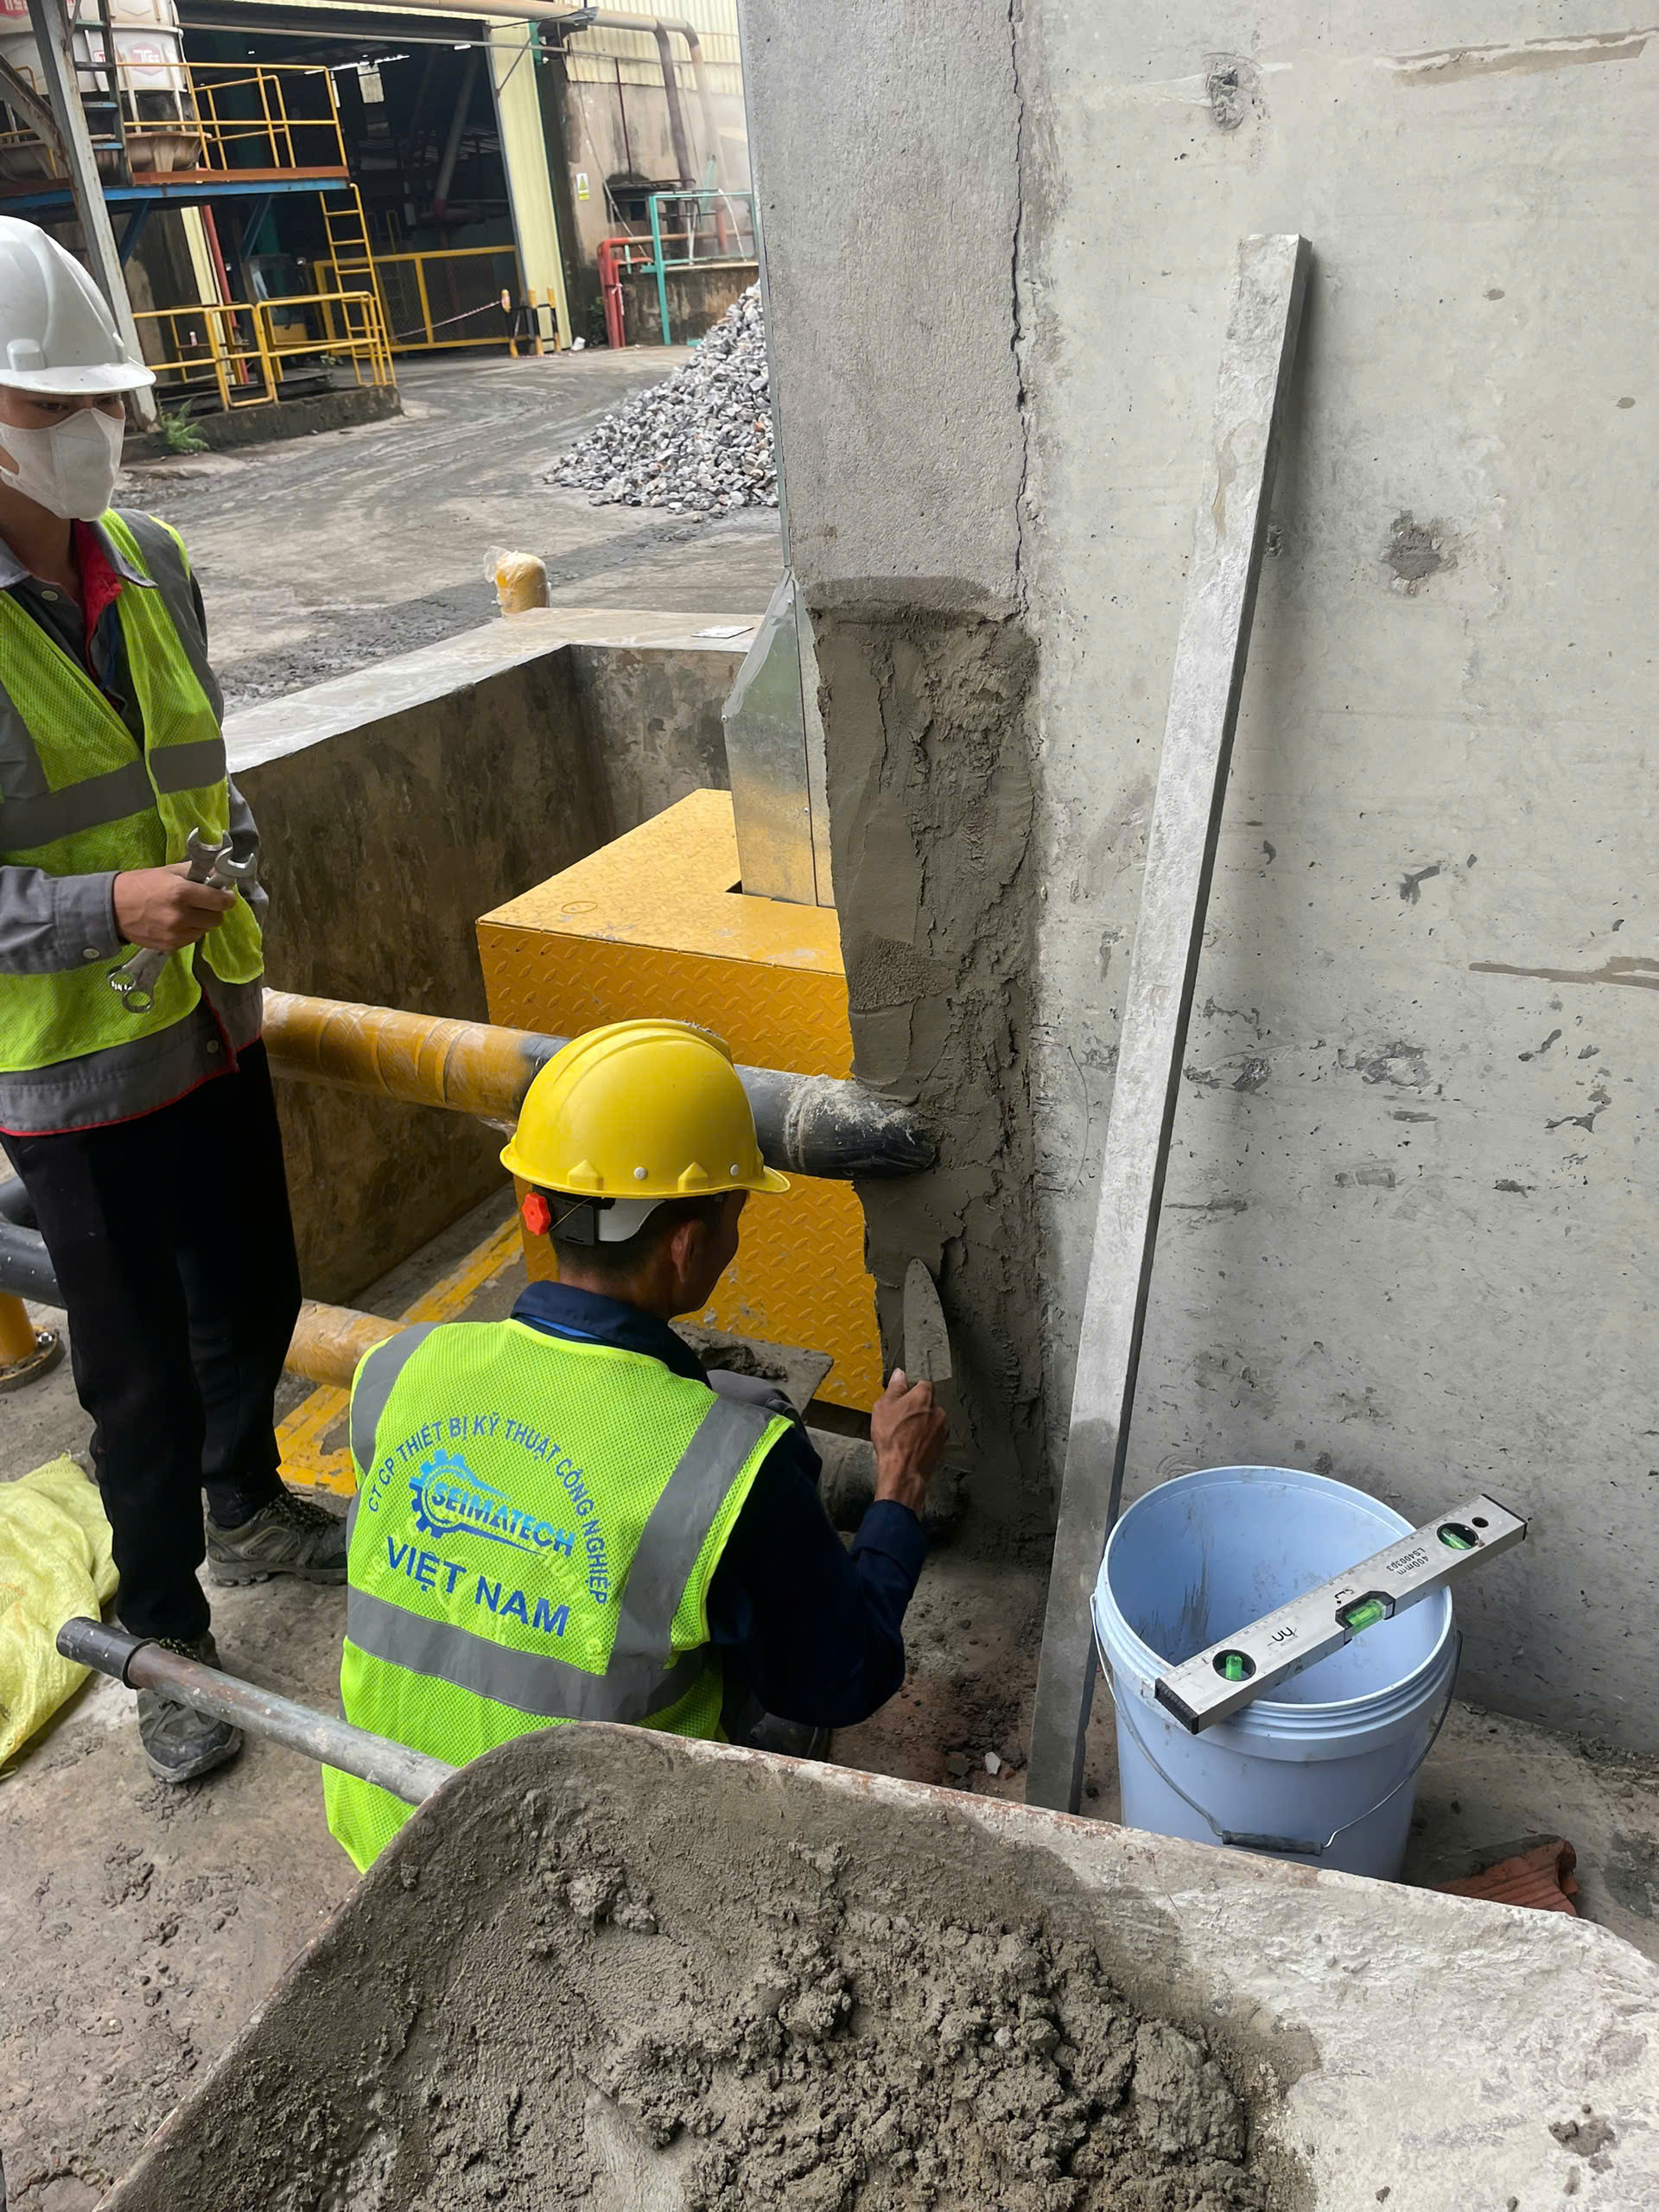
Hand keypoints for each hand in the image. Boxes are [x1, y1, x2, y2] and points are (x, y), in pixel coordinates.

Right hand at [113, 864, 234, 953]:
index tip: (225, 896)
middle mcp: (181, 915)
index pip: (221, 901)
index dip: (226, 898)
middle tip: (203, 904)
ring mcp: (176, 933)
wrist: (112, 908)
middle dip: (213, 910)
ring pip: (205, 930)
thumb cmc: (140, 885)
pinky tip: (176, 923)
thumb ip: (195, 872)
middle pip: (217, 919)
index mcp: (182, 893)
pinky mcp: (170, 946)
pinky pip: (191, 939)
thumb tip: (219, 873)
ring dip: (201, 922)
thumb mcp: (168, 872)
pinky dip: (189, 932)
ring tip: (185, 913)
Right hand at [871, 1367, 947, 1517]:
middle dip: (916, 1408)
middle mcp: (938, 1410)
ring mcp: (942, 1428)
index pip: (923, 1384)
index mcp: (924, 1396)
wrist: (903, 1470)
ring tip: (904, 1435)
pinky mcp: (942, 1445)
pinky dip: (924, 1438)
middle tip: (899, 1418)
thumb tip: (900, 1374)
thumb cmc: (891, 1437)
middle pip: (928, 1403)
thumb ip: (894, 1388)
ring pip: (931, 1420)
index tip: (902, 1398)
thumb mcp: (884, 1407)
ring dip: (921, 1424)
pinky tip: (911, 1445)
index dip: (912, 1390)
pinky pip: (932, 1435)